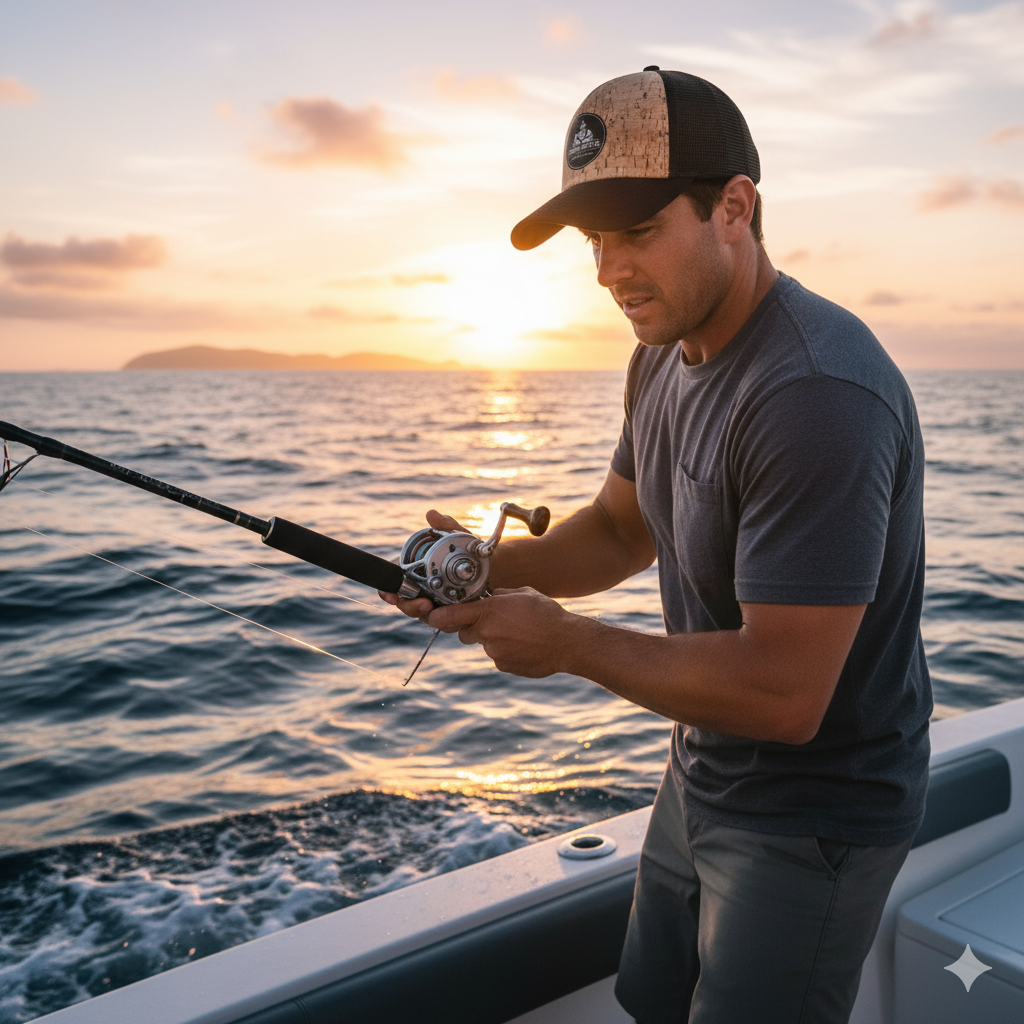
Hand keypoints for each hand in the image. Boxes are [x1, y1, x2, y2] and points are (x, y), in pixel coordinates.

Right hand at [377, 509, 469, 619]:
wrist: (490, 566)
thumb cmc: (467, 550)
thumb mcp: (457, 536)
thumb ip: (444, 525)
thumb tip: (432, 514)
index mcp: (413, 571)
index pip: (392, 584)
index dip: (387, 591)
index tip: (390, 594)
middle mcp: (419, 589)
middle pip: (405, 603)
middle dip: (409, 606)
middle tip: (423, 603)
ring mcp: (432, 603)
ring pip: (421, 615)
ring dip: (425, 614)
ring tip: (433, 607)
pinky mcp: (446, 614)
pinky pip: (441, 622)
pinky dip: (444, 620)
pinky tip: (452, 616)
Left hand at [426, 587, 578, 677]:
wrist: (567, 642)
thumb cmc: (547, 614)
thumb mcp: (523, 594)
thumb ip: (500, 595)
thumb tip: (489, 597)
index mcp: (489, 610)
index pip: (450, 615)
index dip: (437, 616)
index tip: (431, 616)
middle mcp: (487, 632)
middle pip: (465, 632)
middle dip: (474, 627)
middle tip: (497, 622)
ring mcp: (494, 651)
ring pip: (483, 644)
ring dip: (494, 639)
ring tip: (519, 634)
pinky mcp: (502, 665)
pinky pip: (497, 657)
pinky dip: (506, 651)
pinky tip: (525, 645)